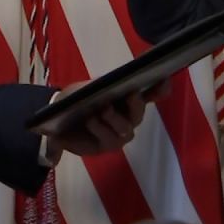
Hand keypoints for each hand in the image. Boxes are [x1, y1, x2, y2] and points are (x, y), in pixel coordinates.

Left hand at [45, 80, 171, 158]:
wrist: (58, 118)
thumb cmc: (78, 99)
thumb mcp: (89, 86)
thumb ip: (105, 83)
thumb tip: (120, 79)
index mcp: (129, 98)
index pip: (152, 93)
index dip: (161, 88)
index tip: (165, 79)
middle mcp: (129, 116)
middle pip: (139, 111)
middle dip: (136, 104)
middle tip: (131, 94)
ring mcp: (120, 133)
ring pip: (126, 128)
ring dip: (115, 118)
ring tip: (103, 109)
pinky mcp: (108, 145)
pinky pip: (109, 138)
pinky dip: (100, 128)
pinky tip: (91, 121)